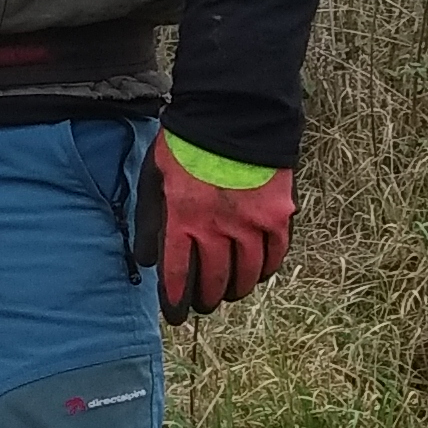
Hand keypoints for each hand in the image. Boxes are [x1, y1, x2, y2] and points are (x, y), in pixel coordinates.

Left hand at [132, 133, 294, 321]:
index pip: (179, 278)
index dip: (175, 302)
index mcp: (184, 220)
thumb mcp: (154, 180)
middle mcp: (219, 229)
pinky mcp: (279, 216)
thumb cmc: (186, 147)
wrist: (233, 113)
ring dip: (234, 289)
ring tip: (227, 292)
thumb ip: (149, 223)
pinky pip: (273, 258)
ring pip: (245, 276)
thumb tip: (148, 262)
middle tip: (201, 304)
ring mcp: (253, 225)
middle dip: (205, 299)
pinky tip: (254, 272)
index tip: (175, 314)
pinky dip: (262, 270)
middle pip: (214, 283)